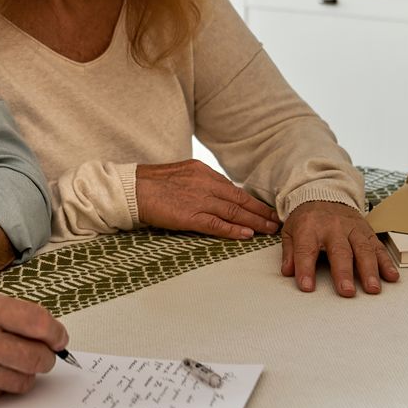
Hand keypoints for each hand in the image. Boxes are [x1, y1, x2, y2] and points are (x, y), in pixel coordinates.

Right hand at [135, 159, 281, 239]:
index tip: (265, 209)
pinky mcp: (189, 216)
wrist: (130, 189)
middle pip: (240, 200)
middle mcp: (205, 184)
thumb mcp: (180, 174)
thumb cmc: (150, 183)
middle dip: (260, 211)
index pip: (233, 189)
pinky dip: (233, 230)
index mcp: (203, 172)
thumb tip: (216, 193)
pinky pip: (216, 224)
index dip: (252, 201)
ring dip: (254, 221)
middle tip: (277, 221)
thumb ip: (199, 183)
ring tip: (269, 230)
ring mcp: (198, 200)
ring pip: (234, 211)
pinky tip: (246, 235)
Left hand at [280, 201, 399, 295]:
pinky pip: (378, 247)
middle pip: (340, 251)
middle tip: (347, 292)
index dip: (306, 268)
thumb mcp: (290, 230)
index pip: (306, 249)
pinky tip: (391, 276)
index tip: (307, 286)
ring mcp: (352, 229)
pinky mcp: (367, 231)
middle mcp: (333, 227)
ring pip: (363, 250)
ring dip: (370, 270)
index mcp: (310, 227)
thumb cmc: (307, 218)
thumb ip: (289, 252)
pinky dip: (386, 262)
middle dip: (344, 272)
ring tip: (373, 288)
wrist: (324, 193)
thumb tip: (288, 272)